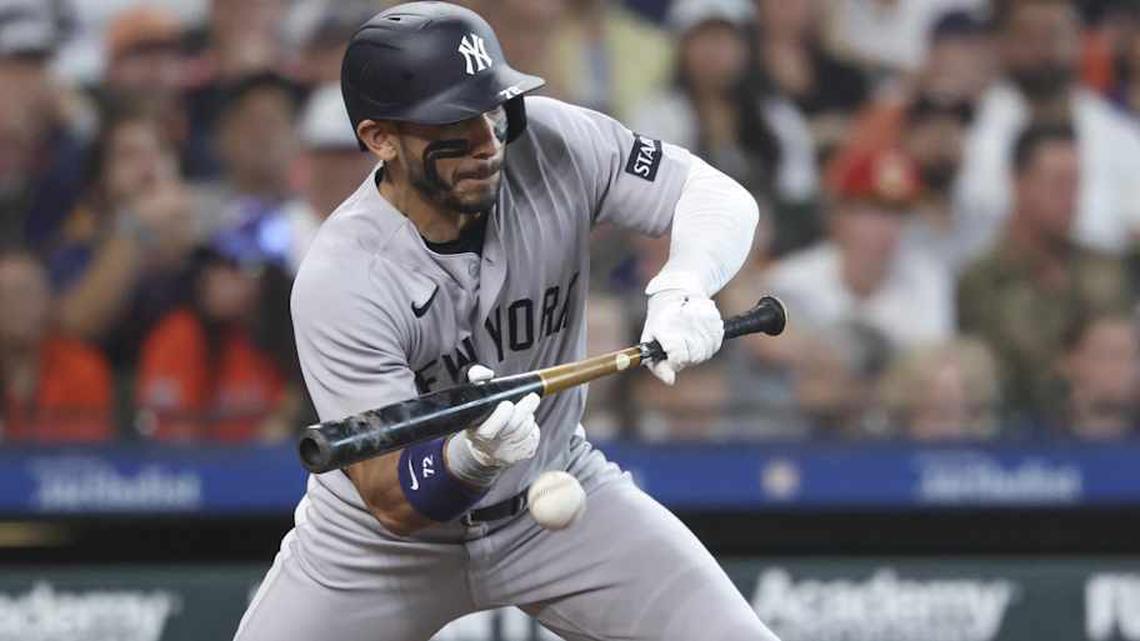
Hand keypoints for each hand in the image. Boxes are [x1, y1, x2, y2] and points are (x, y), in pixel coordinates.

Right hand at [445, 365, 539, 484]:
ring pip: (526, 430)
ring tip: (524, 411)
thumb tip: (484, 374)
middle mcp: (492, 447)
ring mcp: (508, 454)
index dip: (501, 417)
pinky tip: (525, 424)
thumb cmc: (481, 419)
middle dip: (525, 409)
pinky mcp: (523, 454)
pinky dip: (533, 428)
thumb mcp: (473, 401)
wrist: (486, 449)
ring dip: (529, 417)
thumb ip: (476, 381)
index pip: (488, 430)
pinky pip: (534, 438)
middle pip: (514, 427)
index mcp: (477, 434)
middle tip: (532, 397)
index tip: (508, 404)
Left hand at [639, 289, 723, 384]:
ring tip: (689, 341)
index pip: (679, 357)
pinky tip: (699, 334)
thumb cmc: (659, 324)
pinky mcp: (714, 316)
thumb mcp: (650, 344)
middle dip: (687, 357)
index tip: (671, 355)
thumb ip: (658, 366)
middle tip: (680, 347)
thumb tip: (671, 381)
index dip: (675, 361)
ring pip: (707, 352)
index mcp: (666, 328)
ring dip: (698, 351)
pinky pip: (716, 342)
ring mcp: (701, 318)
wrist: (674, 295)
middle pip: (695, 356)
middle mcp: (684, 321)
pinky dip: (708, 343)